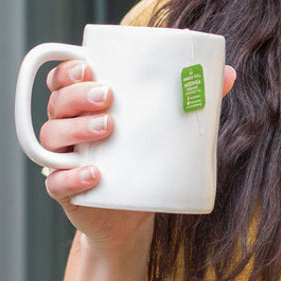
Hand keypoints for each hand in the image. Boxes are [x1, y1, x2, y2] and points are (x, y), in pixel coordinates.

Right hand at [41, 60, 236, 251]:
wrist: (133, 214)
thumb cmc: (144, 158)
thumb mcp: (166, 128)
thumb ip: (191, 99)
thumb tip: (228, 74)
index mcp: (85, 106)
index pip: (62, 80)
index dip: (68, 71)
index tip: (90, 67)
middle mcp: (67, 128)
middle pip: (57, 103)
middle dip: (78, 95)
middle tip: (109, 97)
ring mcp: (64, 159)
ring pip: (52, 137)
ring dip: (77, 128)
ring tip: (108, 128)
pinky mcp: (65, 190)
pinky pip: (56, 181)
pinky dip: (72, 177)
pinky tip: (94, 174)